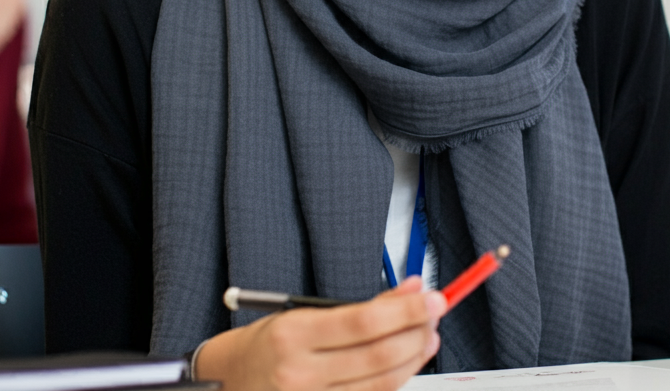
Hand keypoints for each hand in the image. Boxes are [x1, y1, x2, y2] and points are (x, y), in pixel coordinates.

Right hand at [195, 276, 445, 390]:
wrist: (232, 382)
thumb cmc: (269, 344)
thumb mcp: (306, 312)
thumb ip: (362, 304)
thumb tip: (411, 289)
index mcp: (294, 334)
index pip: (364, 321)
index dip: (406, 310)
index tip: (432, 298)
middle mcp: (301, 372)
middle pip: (379, 356)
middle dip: (417, 332)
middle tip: (437, 313)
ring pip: (382, 384)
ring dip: (414, 358)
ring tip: (428, 336)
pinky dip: (395, 381)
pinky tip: (406, 364)